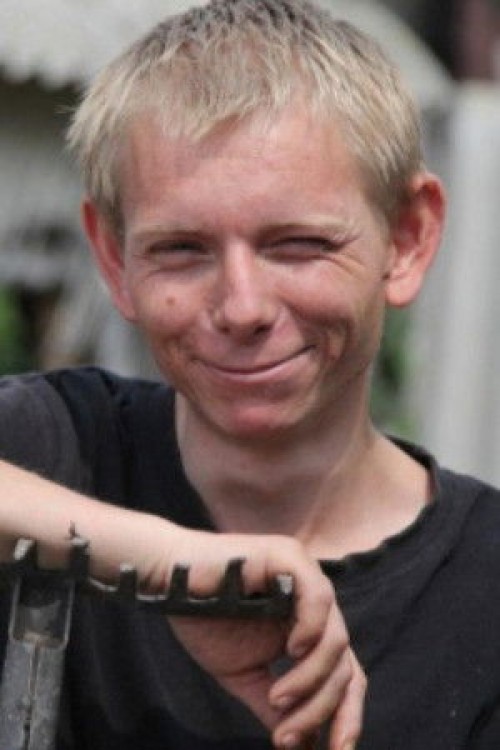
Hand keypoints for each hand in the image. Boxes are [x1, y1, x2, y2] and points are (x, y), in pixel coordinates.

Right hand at [166, 530, 365, 749]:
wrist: (171, 586)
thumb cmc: (205, 621)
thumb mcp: (246, 675)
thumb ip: (277, 707)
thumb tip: (304, 748)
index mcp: (309, 629)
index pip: (345, 675)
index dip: (347, 715)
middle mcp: (316, 604)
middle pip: (344, 665)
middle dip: (323, 708)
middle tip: (287, 737)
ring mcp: (307, 578)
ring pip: (336, 640)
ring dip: (310, 679)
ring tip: (276, 697)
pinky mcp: (291, 557)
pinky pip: (319, 598)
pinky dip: (312, 629)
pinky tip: (292, 649)